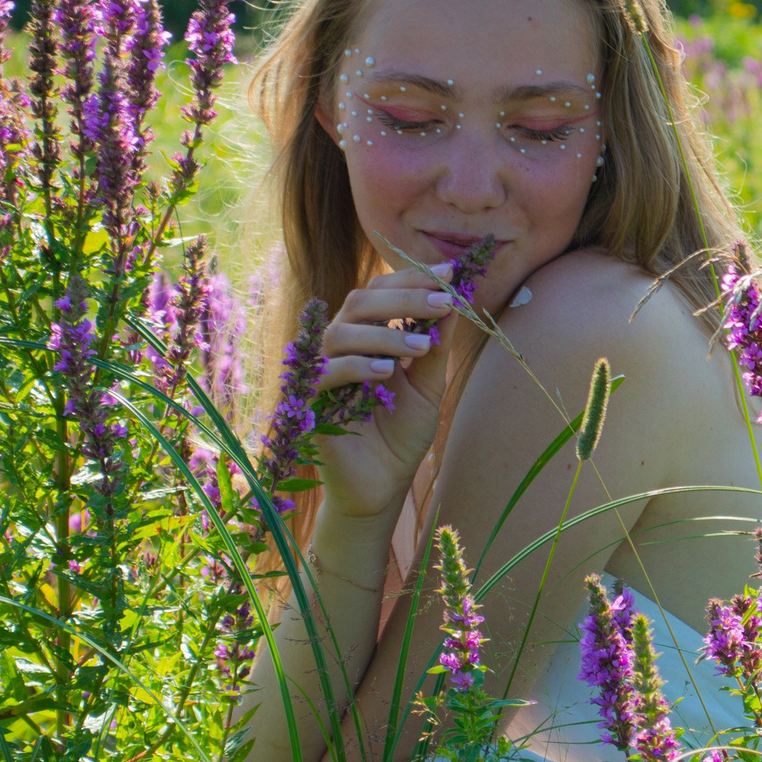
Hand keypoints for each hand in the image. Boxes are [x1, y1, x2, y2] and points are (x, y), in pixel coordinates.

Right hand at [307, 264, 458, 523]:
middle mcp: (341, 346)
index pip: (382, 292)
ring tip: (422, 347)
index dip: (413, 279)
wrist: (382, 486)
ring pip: (342, 332)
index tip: (451, 274)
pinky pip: (326, 372)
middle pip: (360, 301)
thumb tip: (453, 300)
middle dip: (404, 297)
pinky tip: (387, 372)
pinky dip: (357, 366)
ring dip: (386, 334)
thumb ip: (434, 347)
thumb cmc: (402, 435)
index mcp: (368, 335)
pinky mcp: (309, 400)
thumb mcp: (428, 387)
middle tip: (443, 301)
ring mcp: (322, 371)